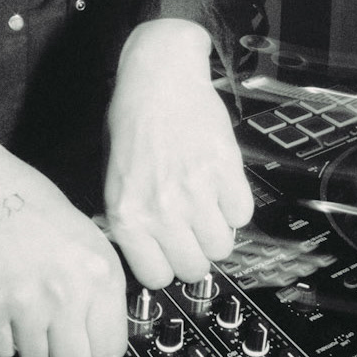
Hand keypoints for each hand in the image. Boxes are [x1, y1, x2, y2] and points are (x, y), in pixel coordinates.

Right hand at [0, 120, 127, 356]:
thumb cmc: (38, 212)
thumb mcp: (94, 245)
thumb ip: (103, 296)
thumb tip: (105, 349)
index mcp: (99, 276)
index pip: (110, 351)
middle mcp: (65, 294)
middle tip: (61, 356)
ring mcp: (25, 303)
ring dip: (35, 351)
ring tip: (30, 320)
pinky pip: (3, 349)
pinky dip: (5, 338)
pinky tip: (8, 310)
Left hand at [105, 18, 253, 287]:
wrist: (158, 79)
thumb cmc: (132, 126)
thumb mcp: (114, 181)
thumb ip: (133, 222)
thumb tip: (153, 256)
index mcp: (127, 215)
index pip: (155, 277)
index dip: (166, 269)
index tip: (169, 258)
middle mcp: (161, 209)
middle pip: (193, 268)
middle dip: (195, 256)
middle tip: (192, 236)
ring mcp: (195, 192)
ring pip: (221, 247)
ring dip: (217, 235)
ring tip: (207, 212)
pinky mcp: (225, 172)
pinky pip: (241, 215)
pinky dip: (235, 208)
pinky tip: (220, 190)